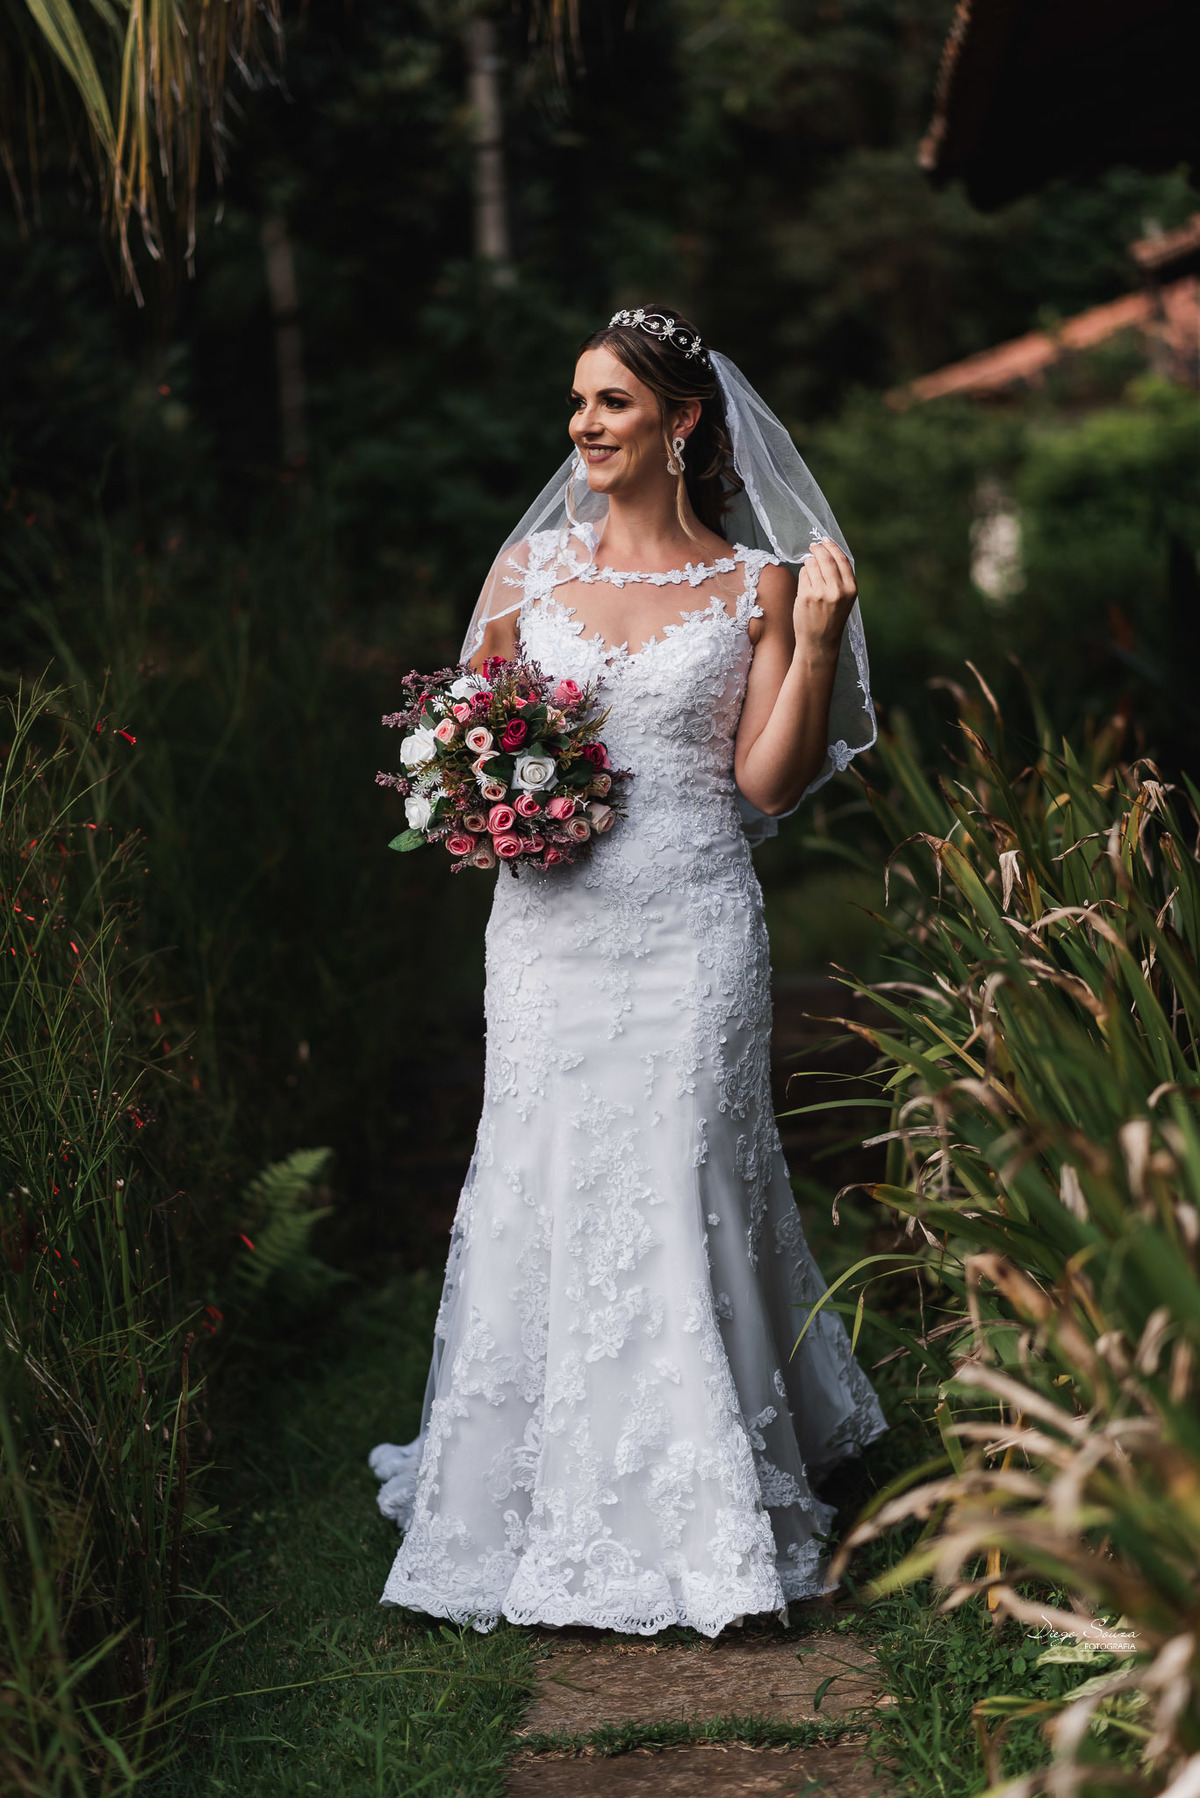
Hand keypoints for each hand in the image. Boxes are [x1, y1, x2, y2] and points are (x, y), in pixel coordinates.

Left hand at [794, 538, 856, 656]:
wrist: (820, 642)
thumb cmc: (831, 618)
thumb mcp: (844, 598)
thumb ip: (840, 578)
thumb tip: (826, 552)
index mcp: (851, 589)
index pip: (842, 560)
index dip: (833, 547)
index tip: (825, 540)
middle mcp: (837, 590)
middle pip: (826, 559)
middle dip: (818, 549)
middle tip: (812, 547)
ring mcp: (820, 593)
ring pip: (812, 564)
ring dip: (809, 562)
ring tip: (809, 567)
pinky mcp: (805, 596)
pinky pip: (803, 575)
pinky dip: (803, 574)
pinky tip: (805, 580)